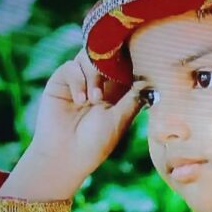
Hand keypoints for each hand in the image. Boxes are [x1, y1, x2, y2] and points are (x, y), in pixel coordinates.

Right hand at [0, 48, 143, 200]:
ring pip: (90, 58)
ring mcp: (80, 80)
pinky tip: (80, 101)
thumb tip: (150, 80)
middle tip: (112, 79)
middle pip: (107, 56)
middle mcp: (99, 82)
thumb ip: (133, 97)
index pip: (126, 66)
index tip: (136, 58)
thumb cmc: (96, 142)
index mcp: (118, 91)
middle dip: (111, 64)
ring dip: (94, 75)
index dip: (130, 60)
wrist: (66, 154)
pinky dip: (78, 80)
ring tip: (94, 100)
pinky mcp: (62, 81)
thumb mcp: (120, 119)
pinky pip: (72, 67)